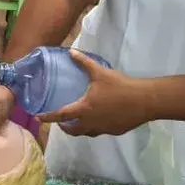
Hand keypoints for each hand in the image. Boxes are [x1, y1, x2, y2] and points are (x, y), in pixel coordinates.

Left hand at [38, 50, 153, 136]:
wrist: (145, 100)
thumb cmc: (120, 86)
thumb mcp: (100, 72)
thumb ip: (83, 62)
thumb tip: (71, 51)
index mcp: (84, 109)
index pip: (61, 116)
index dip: (48, 117)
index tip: (39, 118)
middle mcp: (92, 123)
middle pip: (73, 131)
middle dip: (65, 128)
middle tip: (61, 122)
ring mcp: (104, 129)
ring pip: (88, 133)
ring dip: (80, 129)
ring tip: (78, 122)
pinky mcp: (116, 131)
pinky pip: (101, 131)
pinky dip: (95, 128)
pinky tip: (99, 120)